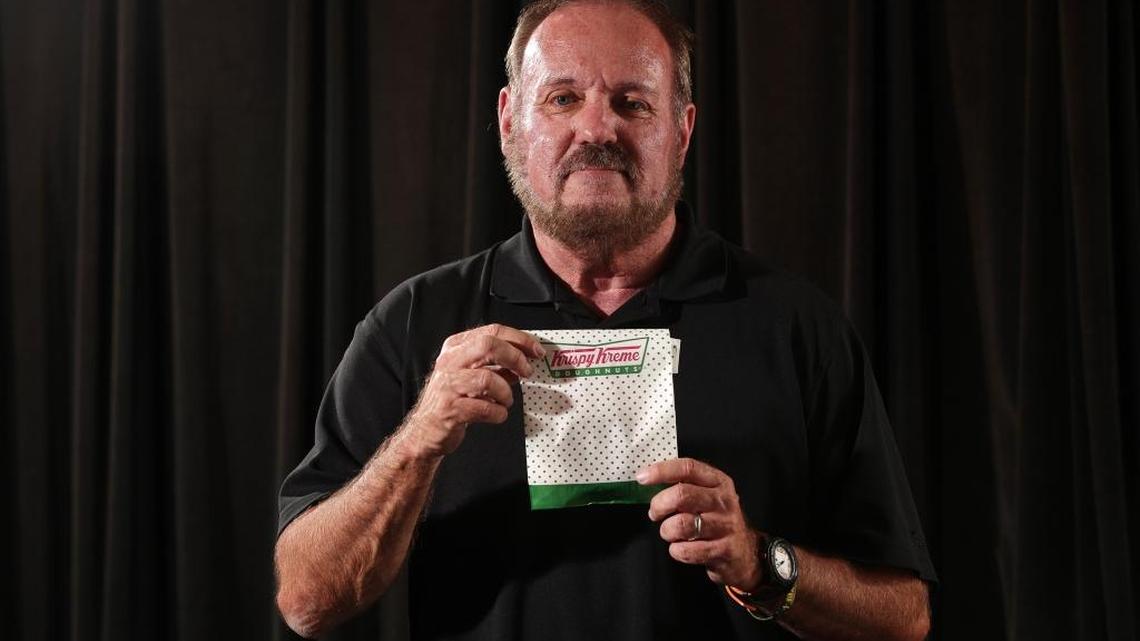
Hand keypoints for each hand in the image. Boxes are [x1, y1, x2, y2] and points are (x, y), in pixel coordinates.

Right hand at [402, 324, 543, 457]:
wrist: (426, 430)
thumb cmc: (451, 400)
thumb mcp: (472, 375)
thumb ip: (495, 365)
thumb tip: (524, 359)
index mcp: (456, 347)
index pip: (492, 331)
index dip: (519, 339)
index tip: (536, 350)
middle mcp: (450, 362)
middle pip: (489, 346)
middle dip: (515, 358)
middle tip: (527, 372)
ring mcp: (449, 385)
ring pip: (488, 379)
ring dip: (506, 392)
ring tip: (505, 401)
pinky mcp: (451, 409)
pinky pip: (485, 408)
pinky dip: (498, 413)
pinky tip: (496, 414)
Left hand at [638, 458, 761, 589]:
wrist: (745, 552)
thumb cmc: (717, 520)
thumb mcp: (708, 496)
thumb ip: (685, 485)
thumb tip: (649, 479)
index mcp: (718, 482)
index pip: (688, 468)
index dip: (662, 471)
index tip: (642, 477)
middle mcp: (723, 501)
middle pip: (682, 495)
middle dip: (659, 505)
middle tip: (655, 513)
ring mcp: (725, 526)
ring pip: (681, 524)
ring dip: (667, 530)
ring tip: (669, 532)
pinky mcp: (723, 550)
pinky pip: (687, 551)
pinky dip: (676, 550)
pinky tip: (680, 548)